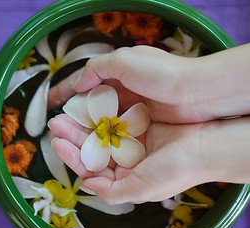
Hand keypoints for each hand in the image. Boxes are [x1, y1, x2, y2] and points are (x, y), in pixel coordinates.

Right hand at [48, 46, 211, 123]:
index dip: (66, 91)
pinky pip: (115, 133)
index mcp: (116, 73)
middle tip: (57, 127)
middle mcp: (122, 91)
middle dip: (73, 115)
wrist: (198, 93)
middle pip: (90, 104)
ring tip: (68, 139)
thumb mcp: (125, 60)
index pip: (84, 82)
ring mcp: (131, 110)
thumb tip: (78, 84)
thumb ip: (98, 68)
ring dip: (85, 129)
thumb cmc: (162, 74)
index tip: (50, 102)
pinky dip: (103, 138)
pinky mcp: (140, 126)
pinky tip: (92, 145)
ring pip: (101, 120)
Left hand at [48, 114, 209, 203]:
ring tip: (65, 114)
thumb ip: (111, 192)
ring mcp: (131, 141)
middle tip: (56, 124)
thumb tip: (86, 185)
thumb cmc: (176, 170)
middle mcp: (125, 160)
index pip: (90, 168)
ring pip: (100, 133)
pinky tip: (89, 107)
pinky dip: (101, 114)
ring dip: (82, 124)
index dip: (72, 157)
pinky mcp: (139, 124)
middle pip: (92, 149)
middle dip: (73, 137)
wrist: (206, 146)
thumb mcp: (141, 189)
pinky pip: (114, 118)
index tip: (57, 143)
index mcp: (124, 177)